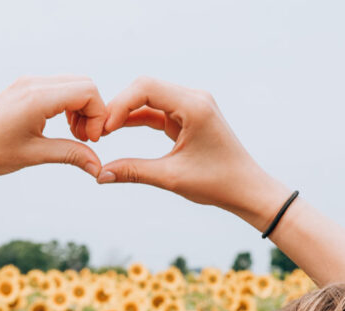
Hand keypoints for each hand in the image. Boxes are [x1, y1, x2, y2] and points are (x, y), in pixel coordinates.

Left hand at [0, 75, 106, 181]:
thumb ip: (71, 154)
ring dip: (80, 109)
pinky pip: (57, 89)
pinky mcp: (22, 88)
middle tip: (83, 140)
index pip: (88, 92)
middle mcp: (34, 83)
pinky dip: (67, 106)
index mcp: (38, 97)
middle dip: (92, 112)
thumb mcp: (34, 155)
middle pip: (84, 84)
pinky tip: (59, 128)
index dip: (98, 116)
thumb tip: (98, 167)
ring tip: (73, 136)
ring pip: (72, 85)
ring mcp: (27, 83)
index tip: (90, 141)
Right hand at [96, 77, 290, 230]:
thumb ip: (134, 172)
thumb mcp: (171, 178)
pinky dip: (137, 119)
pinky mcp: (189, 116)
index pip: (146, 88)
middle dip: (119, 106)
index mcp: (194, 106)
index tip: (103, 129)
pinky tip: (117, 130)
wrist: (247, 189)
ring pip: (149, 98)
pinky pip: (157, 111)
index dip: (119, 104)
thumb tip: (100, 175)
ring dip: (126, 113)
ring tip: (103, 132)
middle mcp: (194, 98)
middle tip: (98, 131)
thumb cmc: (217, 183)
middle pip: (145, 87)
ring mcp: (192, 105)